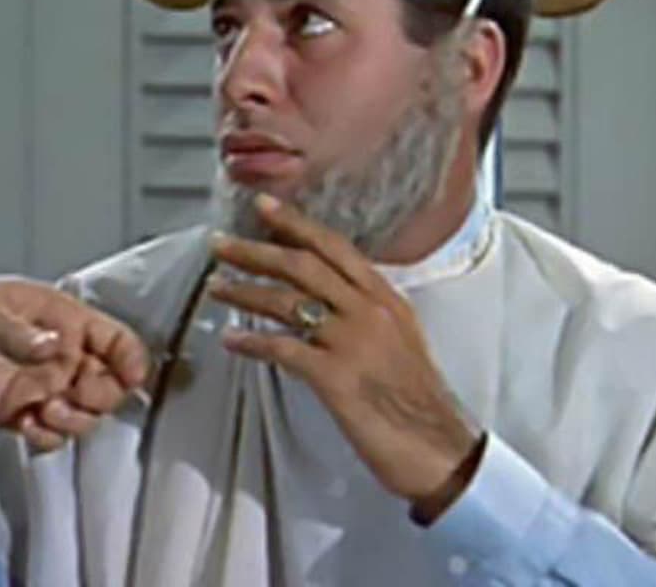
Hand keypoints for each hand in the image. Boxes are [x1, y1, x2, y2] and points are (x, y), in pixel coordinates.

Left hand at [0, 276, 150, 451]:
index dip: (129, 356)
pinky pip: (52, 433)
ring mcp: (37, 385)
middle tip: (70, 395)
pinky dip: (49, 437)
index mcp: (54, 316)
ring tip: (44, 412)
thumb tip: (56, 346)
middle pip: (107, 380)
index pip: (110, 335)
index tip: (130, 378)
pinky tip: (28, 427)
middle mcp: (55, 352)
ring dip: (76, 419)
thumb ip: (17, 330)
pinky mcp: (17, 415)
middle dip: (100, 394)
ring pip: (84, 411)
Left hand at [207, 195, 481, 512]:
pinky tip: (231, 339)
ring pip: (288, 302)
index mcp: (387, 299)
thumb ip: (369, 311)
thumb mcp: (403, 338)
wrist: (440, 448)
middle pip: (303, 266)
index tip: (262, 206)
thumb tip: (331, 295)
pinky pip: (284, 349)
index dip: (296, 224)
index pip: (335, 248)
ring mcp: (353, 342)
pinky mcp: (336, 378)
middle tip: (218, 243)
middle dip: (256, 251)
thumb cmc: (419, 400)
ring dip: (245, 291)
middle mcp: (370, 312)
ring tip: (215, 287)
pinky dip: (252, 341)